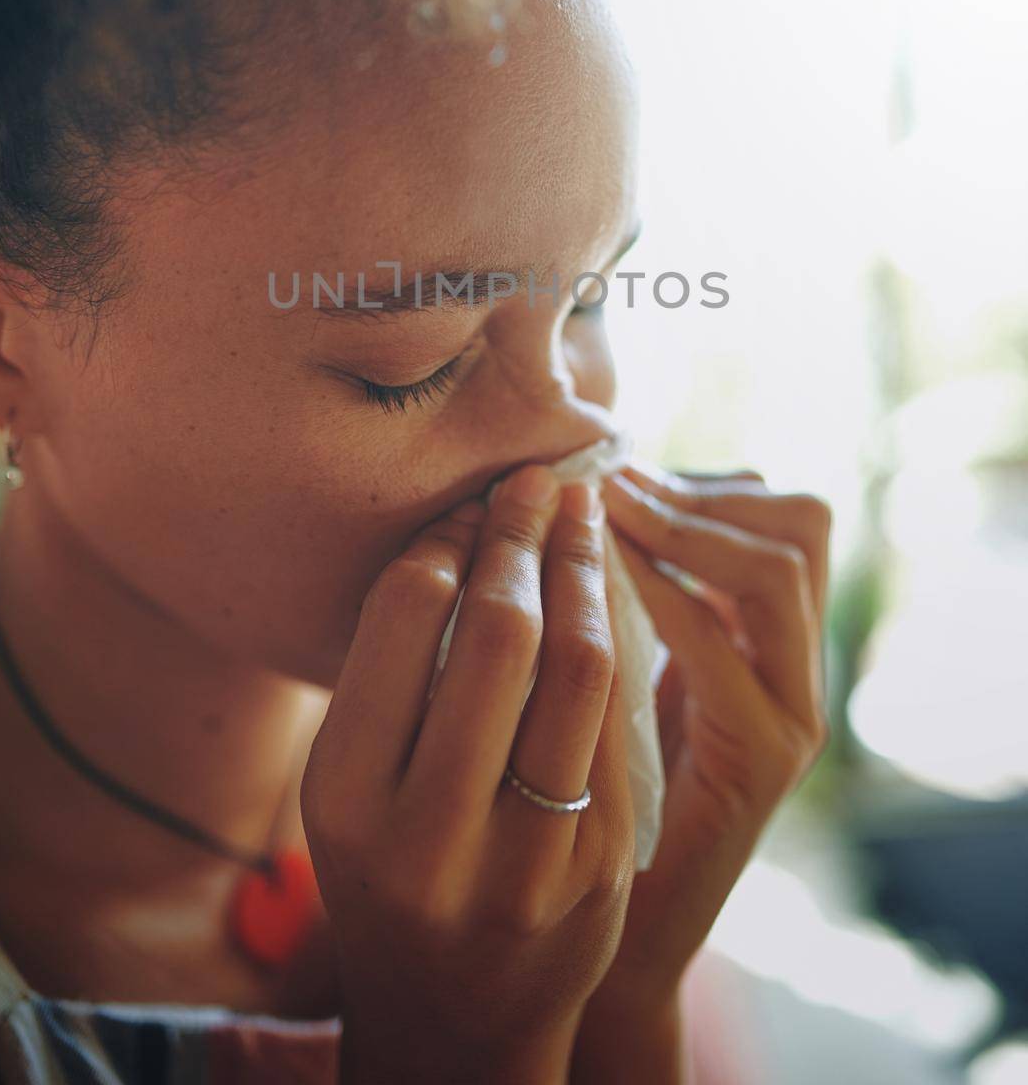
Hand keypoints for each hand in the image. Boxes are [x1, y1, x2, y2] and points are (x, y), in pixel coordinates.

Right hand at [301, 466, 635, 1084]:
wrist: (458, 1019)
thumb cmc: (391, 874)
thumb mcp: (350, 790)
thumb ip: (392, 677)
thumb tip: (465, 526)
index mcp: (346, 801)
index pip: (405, 619)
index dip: (448, 538)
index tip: (471, 501)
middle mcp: (432, 837)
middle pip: (500, 634)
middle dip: (525, 536)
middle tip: (537, 480)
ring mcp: (528, 861)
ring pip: (579, 669)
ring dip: (586, 569)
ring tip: (582, 514)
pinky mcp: (602, 870)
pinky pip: (617, 718)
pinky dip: (617, 637)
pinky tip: (610, 591)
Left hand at [580, 461, 830, 1020]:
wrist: (616, 920)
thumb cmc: (602, 773)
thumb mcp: (624, 657)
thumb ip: (632, 585)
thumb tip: (588, 484)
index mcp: (772, 629)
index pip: (781, 508)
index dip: (700, 476)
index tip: (616, 469)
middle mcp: (799, 663)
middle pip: (800, 523)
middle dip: (698, 490)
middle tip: (611, 486)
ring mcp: (792, 713)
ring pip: (778, 574)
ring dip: (681, 528)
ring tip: (603, 515)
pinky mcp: (760, 764)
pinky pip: (728, 657)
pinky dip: (666, 601)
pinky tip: (605, 581)